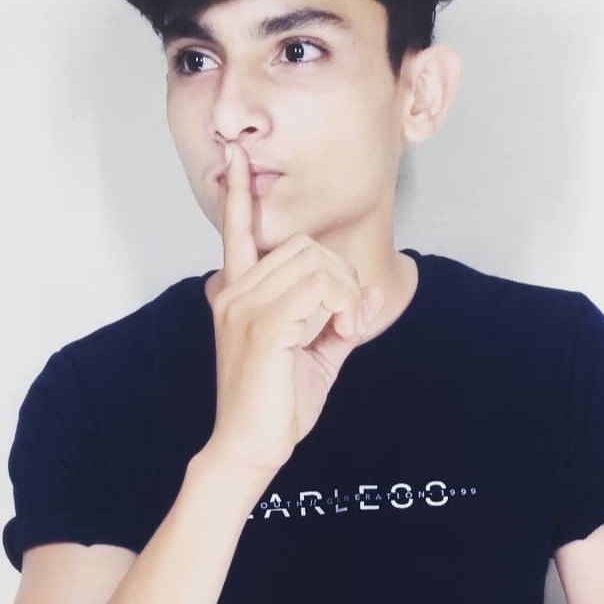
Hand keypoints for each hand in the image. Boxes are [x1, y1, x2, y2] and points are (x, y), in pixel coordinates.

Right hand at [204, 141, 385, 480]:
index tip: (236, 156)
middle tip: (347, 324)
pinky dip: (343, 309)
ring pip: (316, 263)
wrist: (251, 448)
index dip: (238, 194)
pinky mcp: (263, 325)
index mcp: (237, 294)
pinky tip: (340, 334)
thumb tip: (371, 291)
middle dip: (341, 279)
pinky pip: (319, 289)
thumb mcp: (315, 354)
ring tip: (341, 333)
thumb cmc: (276, 405)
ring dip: (345, 296)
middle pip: (305, 246)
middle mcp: (233, 292)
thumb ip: (340, 319)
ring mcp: (243, 306)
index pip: (236, 232)